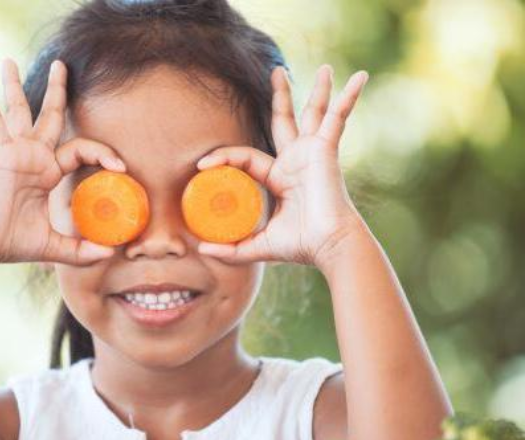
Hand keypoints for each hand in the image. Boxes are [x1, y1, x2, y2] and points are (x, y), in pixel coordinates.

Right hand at [0, 58, 123, 267]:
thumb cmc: (12, 245)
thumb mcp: (54, 246)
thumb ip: (80, 250)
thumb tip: (109, 253)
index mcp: (47, 173)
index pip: (79, 149)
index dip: (102, 153)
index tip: (120, 166)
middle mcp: (33, 157)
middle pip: (50, 115)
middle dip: (57, 91)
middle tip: (62, 65)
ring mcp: (15, 152)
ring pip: (20, 110)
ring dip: (16, 85)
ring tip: (8, 60)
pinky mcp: (0, 154)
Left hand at [196, 65, 368, 271]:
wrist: (329, 246)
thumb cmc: (301, 246)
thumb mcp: (258, 246)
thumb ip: (232, 249)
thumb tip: (201, 249)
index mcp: (281, 177)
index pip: (247, 157)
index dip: (223, 157)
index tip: (201, 166)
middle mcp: (297, 160)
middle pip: (285, 121)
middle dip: (281, 98)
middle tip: (277, 73)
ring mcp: (313, 152)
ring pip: (313, 113)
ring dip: (318, 90)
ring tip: (324, 67)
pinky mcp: (327, 149)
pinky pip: (338, 118)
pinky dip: (348, 98)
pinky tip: (361, 77)